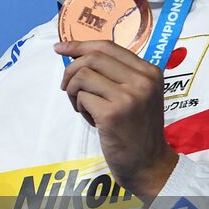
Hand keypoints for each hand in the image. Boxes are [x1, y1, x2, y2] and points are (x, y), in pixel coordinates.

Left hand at [54, 39, 176, 201]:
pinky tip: (91, 119)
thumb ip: (117, 73)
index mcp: (149, 71)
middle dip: (70, 70)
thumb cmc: (137, 128)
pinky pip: (82, 97)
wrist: (148, 163)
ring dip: (73, 90)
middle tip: (66, 87)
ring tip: (82, 106)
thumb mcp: (138, 94)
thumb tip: (77, 53)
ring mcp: (128, 97)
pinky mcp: (113, 114)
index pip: (107, 46)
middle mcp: (142, 80)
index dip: (79, 45)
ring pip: (83, 76)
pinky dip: (79, 106)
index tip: (59, 48)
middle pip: (92, 58)